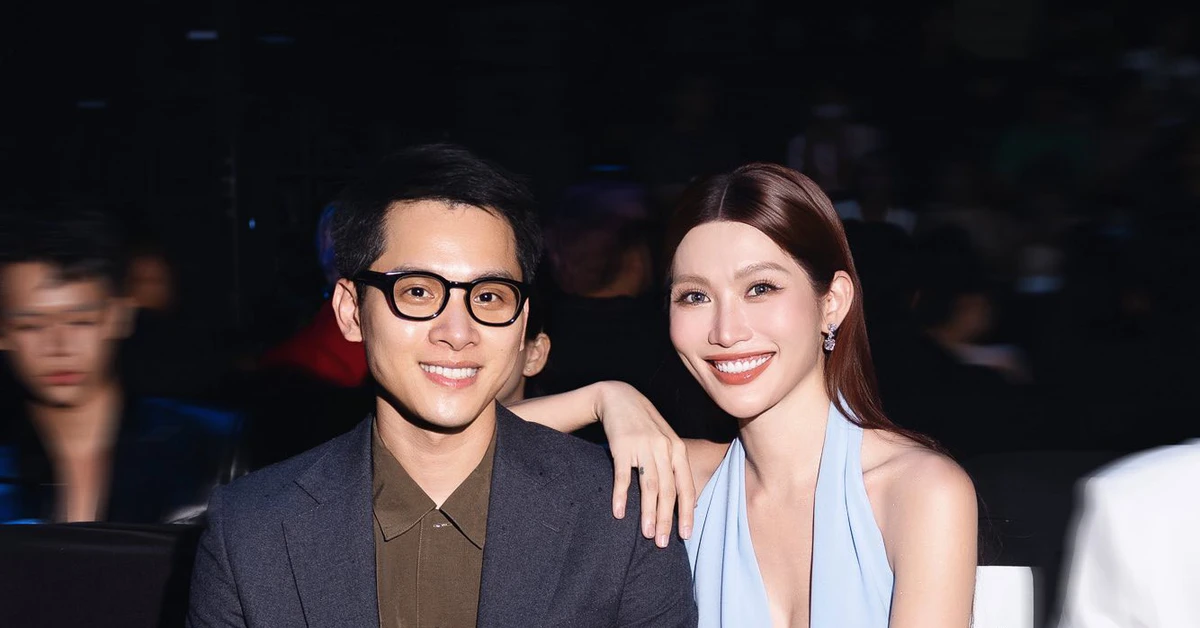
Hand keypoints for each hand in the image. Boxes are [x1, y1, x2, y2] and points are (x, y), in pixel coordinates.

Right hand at [592, 381, 695, 546]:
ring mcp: (643, 446)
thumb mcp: (664, 441)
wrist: (619, 398)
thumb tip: (685, 499)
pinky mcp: (622, 446)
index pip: (685, 486)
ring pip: (649, 486)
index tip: (685, 535)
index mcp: (677, 449)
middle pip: (668, 490)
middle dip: (666, 519)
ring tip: (646, 533)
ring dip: (648, 512)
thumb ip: (673, 466)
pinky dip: (621, 496)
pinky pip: (623, 476)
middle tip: (662, 542)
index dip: (687, 512)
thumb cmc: (644, 424)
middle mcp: (663, 448)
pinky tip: (619, 513)